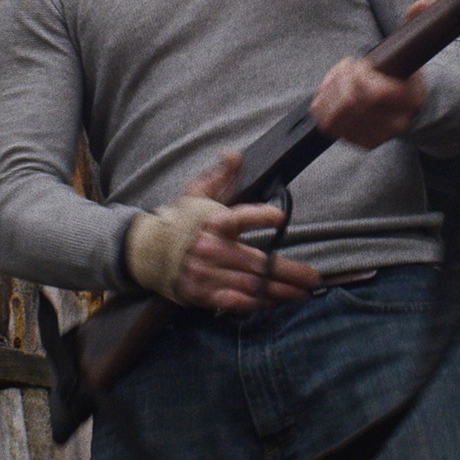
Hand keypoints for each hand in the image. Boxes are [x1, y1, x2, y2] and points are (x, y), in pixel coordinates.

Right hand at [136, 152, 320, 311]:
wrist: (146, 250)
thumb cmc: (180, 221)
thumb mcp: (197, 193)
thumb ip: (221, 176)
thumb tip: (235, 155)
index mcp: (212, 222)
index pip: (237, 217)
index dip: (257, 217)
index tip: (277, 217)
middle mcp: (210, 248)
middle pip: (255, 262)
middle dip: (288, 272)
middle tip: (313, 278)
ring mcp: (205, 273)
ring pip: (249, 285)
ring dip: (278, 291)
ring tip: (301, 293)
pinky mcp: (200, 292)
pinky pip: (231, 301)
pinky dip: (252, 304)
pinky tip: (272, 303)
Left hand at [309, 0, 435, 148]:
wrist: (403, 105)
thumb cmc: (401, 72)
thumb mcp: (410, 47)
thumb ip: (417, 21)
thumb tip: (423, 2)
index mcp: (410, 99)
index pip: (376, 93)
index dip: (360, 76)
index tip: (361, 64)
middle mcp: (394, 123)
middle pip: (351, 103)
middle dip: (342, 80)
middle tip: (347, 69)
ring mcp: (375, 136)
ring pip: (336, 116)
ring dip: (330, 92)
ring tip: (338, 79)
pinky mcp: (357, 142)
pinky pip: (328, 125)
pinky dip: (323, 105)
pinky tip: (331, 93)